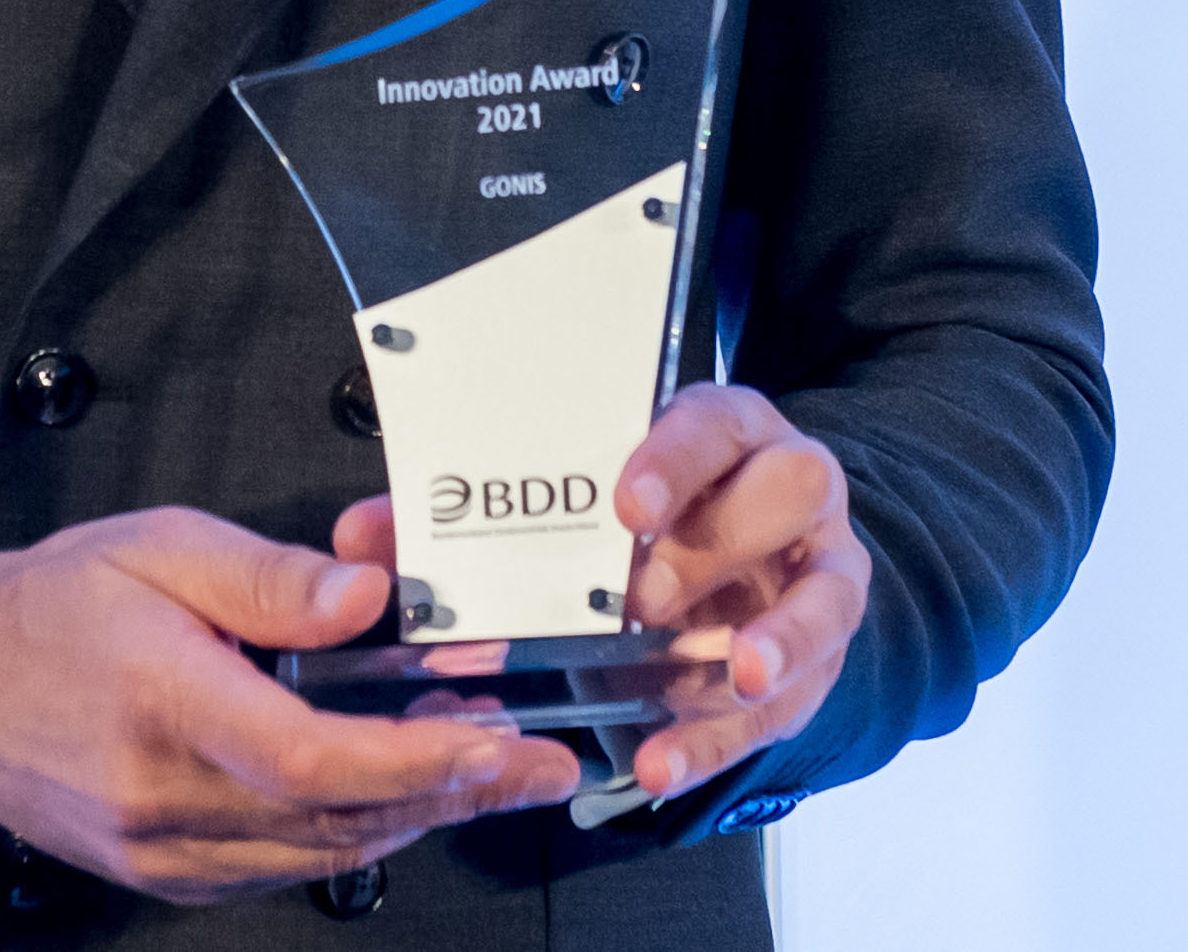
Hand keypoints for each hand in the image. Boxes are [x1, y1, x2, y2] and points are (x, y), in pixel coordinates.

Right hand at [0, 508, 585, 903]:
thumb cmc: (49, 609)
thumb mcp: (160, 548)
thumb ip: (270, 576)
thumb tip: (367, 596)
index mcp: (166, 704)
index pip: (314, 755)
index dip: (419, 758)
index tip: (498, 742)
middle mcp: (165, 797)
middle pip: (338, 817)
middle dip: (457, 791)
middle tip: (538, 763)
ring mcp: (163, 848)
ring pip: (320, 852)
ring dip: (415, 814)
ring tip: (489, 767)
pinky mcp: (164, 872)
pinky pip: (279, 868)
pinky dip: (349, 833)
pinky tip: (396, 793)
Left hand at [328, 381, 870, 807]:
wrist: (741, 564)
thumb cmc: (641, 525)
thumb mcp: (572, 507)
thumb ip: (467, 520)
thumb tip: (360, 538)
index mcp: (720, 431)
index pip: (713, 421)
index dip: (675, 457)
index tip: (625, 504)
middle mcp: (783, 485)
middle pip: (789, 487)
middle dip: (715, 546)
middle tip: (642, 599)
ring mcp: (818, 567)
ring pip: (827, 590)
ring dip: (778, 638)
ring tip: (735, 675)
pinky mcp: (821, 651)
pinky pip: (795, 696)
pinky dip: (725, 735)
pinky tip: (667, 766)